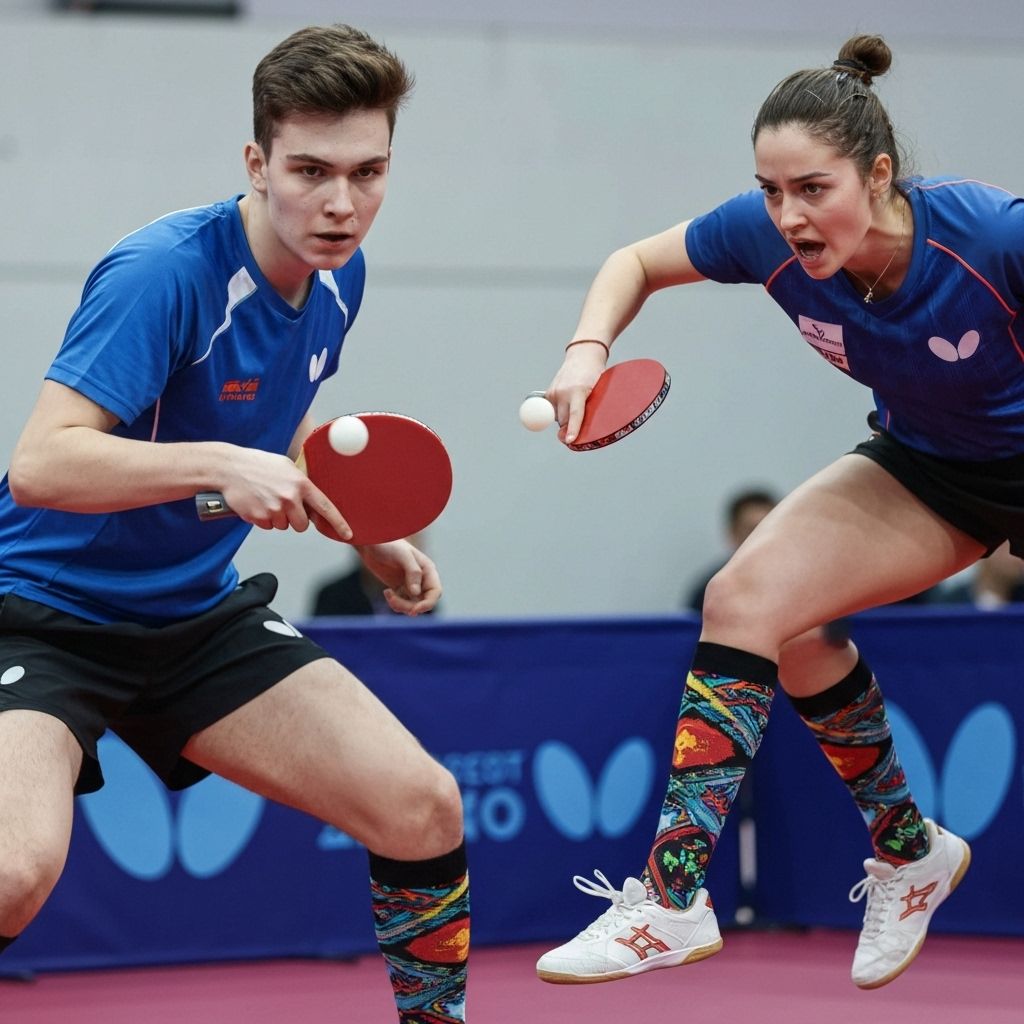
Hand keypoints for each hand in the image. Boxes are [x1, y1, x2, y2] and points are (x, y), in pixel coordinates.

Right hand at [220, 447, 351, 539]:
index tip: (348, 534)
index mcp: (301, 484)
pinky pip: (267, 527)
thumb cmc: (258, 464)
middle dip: (294, 519)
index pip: (325, 507)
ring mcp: (275, 509)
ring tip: (266, 499)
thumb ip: (301, 482)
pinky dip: (263, 519)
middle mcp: (290, 498)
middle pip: (302, 525)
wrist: (229, 467)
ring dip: (277, 518)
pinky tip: (256, 503)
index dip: (338, 523)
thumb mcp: (286, 467)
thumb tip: (313, 499)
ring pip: (284, 526)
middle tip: (282, 504)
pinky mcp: (260, 518)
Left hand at [356, 540, 440, 615]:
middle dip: (409, 606)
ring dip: (400, 606)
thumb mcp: (402, 555)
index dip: (427, 604)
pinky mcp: (400, 589)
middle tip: (393, 601)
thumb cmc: (389, 545)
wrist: (372, 543)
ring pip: (413, 605)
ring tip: (388, 594)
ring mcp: (411, 585)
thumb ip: (413, 572)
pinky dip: (394, 603)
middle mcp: (422, 579)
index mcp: (428, 570)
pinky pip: (402, 604)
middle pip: (424, 602)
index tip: (414, 610)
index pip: (435, 592)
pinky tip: (386, 592)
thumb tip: (416, 593)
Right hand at [546, 345, 606, 444]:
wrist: (583, 355)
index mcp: (578, 390)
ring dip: (564, 418)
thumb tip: (580, 428)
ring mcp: (553, 392)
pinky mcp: (547, 393)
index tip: (569, 440)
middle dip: (569, 428)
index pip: (576, 414)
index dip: (573, 429)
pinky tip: (567, 401)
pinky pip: (552, 411)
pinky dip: (559, 411)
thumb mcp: (597, 390)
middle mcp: (562, 392)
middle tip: (578, 426)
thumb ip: (588, 407)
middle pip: (564, 421)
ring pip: (557, 418)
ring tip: (574, 404)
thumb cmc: (594, 374)